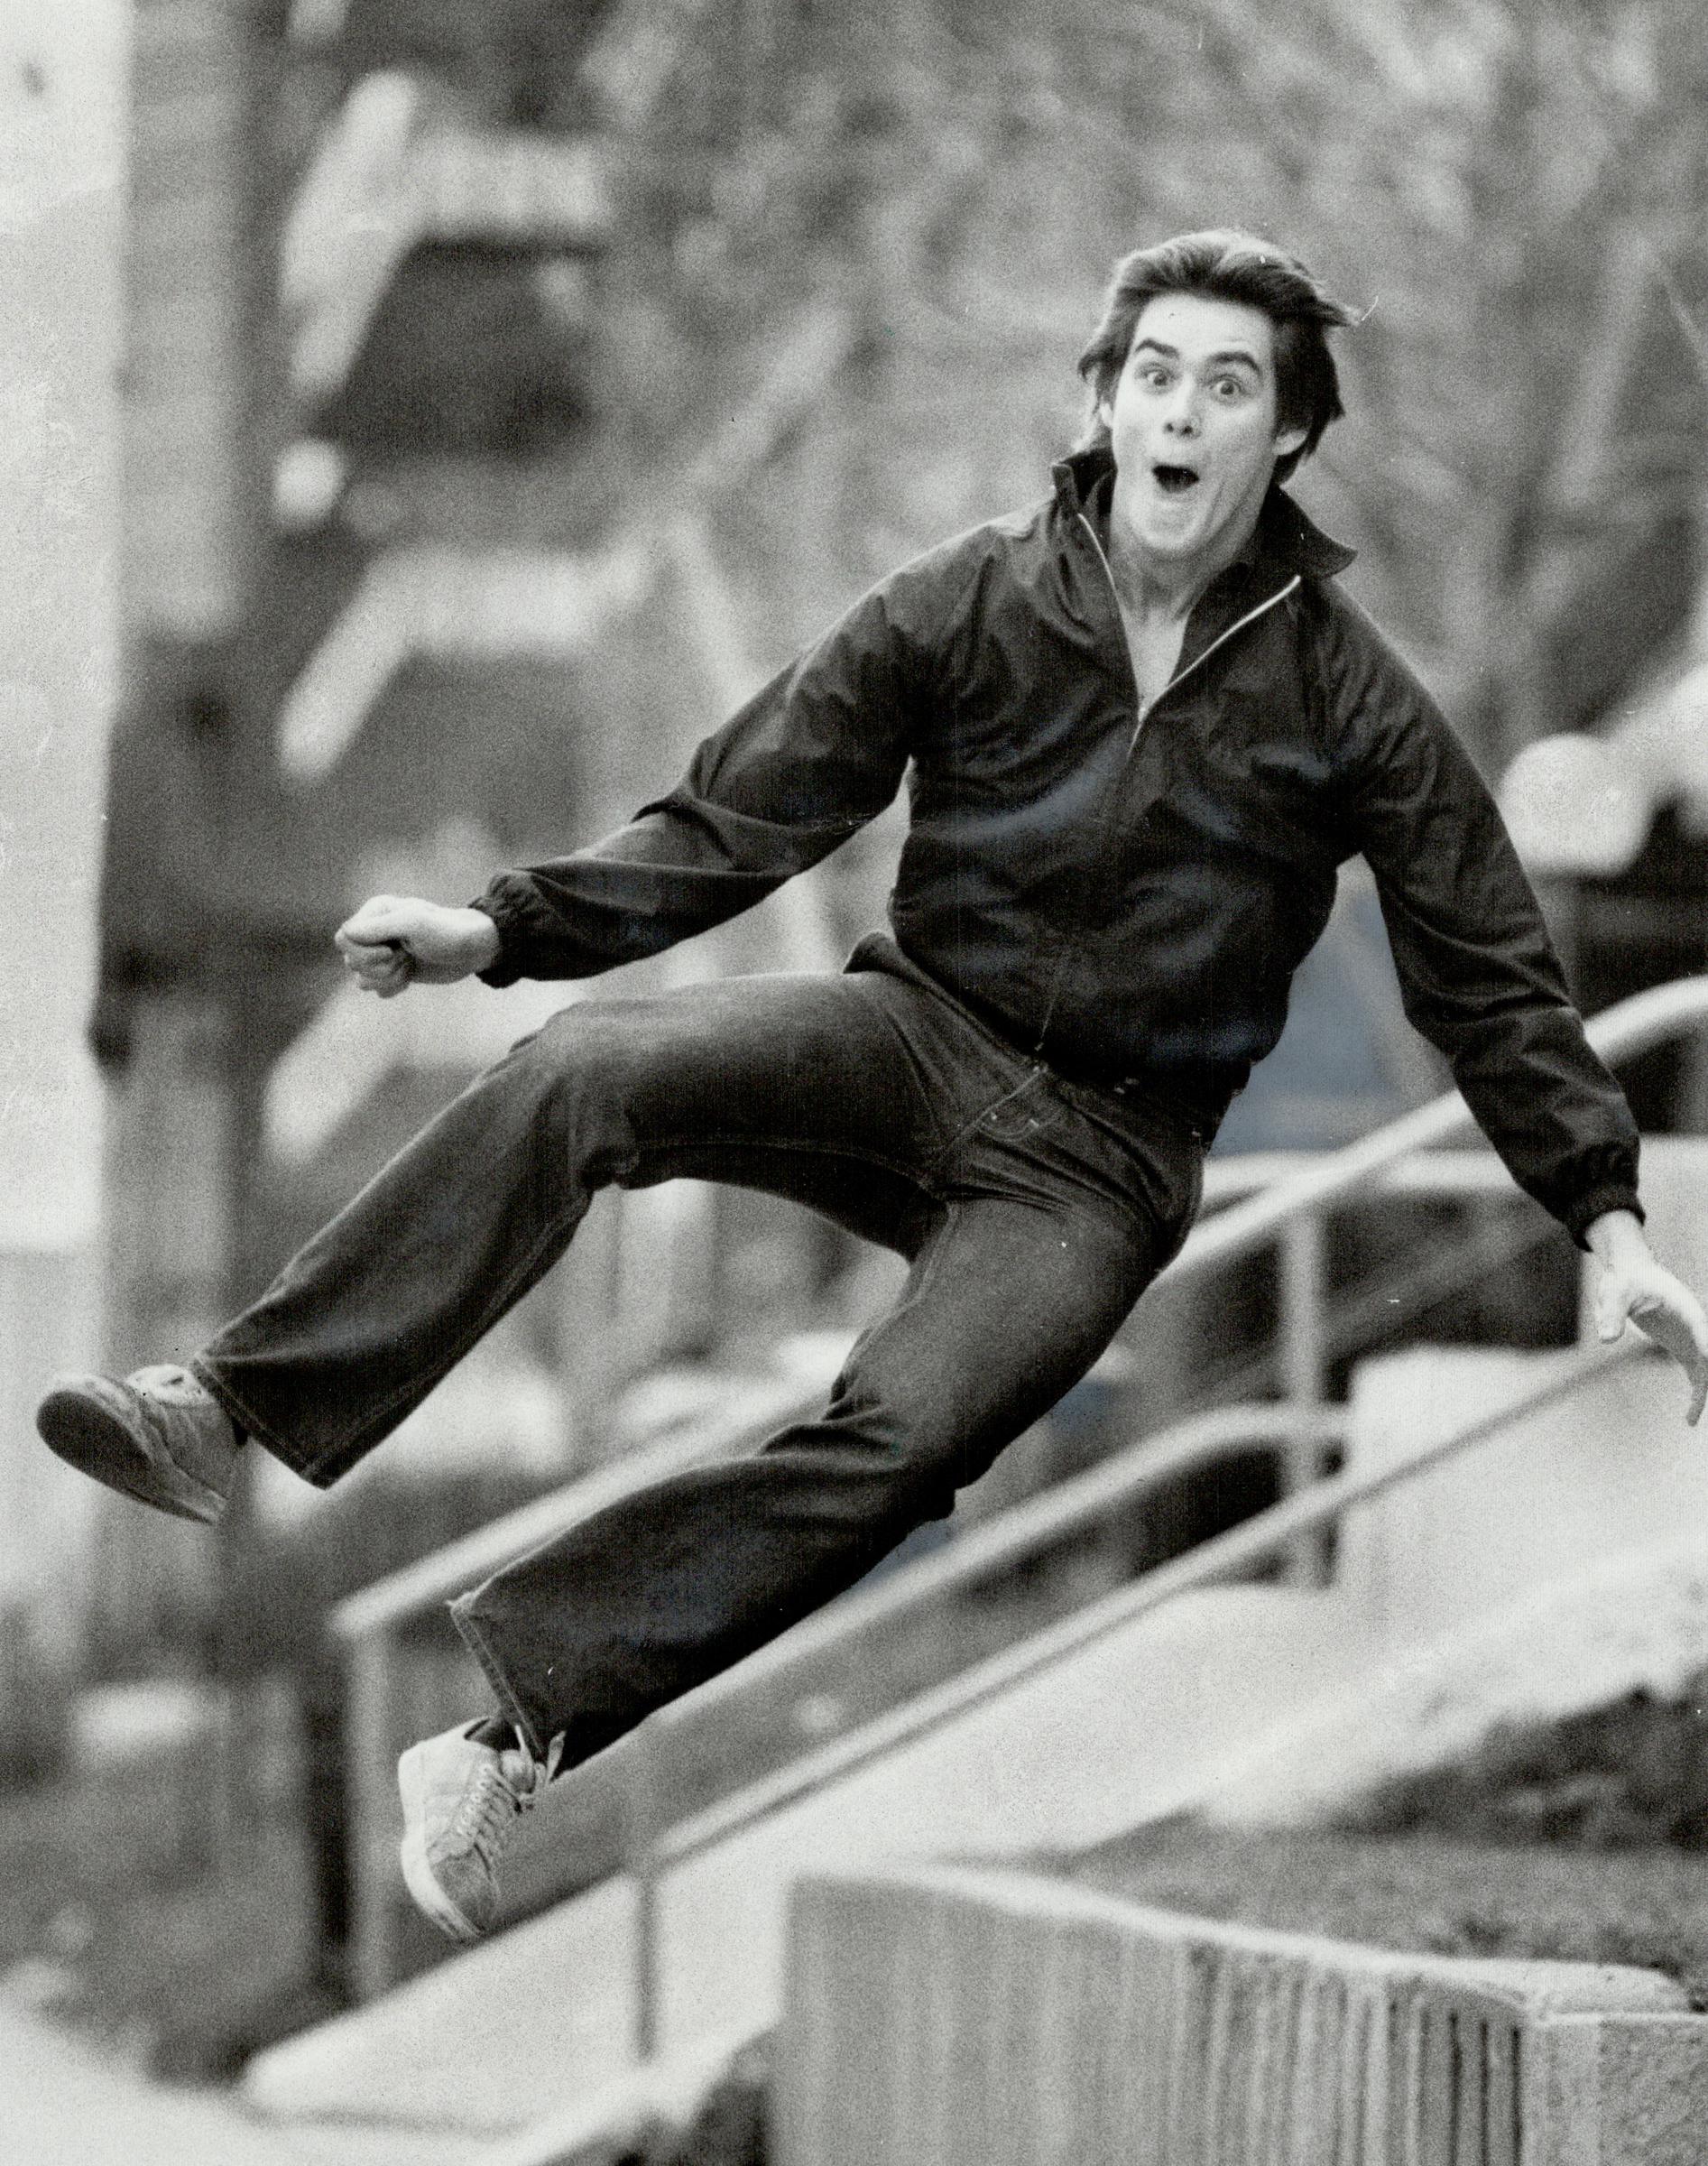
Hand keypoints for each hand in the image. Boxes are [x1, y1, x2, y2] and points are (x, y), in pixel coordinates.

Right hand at [334, 895, 500, 998]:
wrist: (474, 950)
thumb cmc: (448, 932)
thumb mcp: (414, 924)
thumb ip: (378, 927)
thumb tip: (346, 933)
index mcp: (375, 912)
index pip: (344, 938)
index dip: (362, 952)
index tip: (391, 951)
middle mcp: (374, 931)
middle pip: (350, 961)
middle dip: (380, 967)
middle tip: (407, 956)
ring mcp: (382, 953)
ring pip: (361, 979)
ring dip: (388, 978)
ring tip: (410, 965)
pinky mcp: (392, 972)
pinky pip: (376, 989)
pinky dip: (393, 988)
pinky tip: (410, 978)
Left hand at [1587, 1210, 1707, 1425]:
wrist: (1633, 1271)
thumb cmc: (1627, 1278)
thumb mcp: (1616, 1292)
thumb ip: (1612, 1313)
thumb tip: (1606, 1339)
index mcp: (1684, 1308)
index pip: (1701, 1329)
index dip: (1706, 1345)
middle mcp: (1694, 1326)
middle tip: (1697, 1404)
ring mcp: (1691, 1337)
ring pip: (1705, 1369)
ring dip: (1702, 1393)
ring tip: (1690, 1420)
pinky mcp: (1681, 1345)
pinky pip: (1695, 1372)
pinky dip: (1696, 1392)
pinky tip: (1689, 1416)